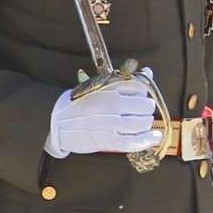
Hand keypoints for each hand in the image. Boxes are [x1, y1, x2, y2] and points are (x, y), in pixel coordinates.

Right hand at [45, 76, 161, 158]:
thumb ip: (125, 80)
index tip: (139, 97)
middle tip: (140, 111)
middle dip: (146, 108)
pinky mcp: (107, 139)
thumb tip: (149, 71)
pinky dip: (147, 140)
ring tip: (144, 124)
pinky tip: (155, 137)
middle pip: (144, 105)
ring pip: (141, 123)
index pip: (139, 87)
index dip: (143, 92)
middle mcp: (111, 103)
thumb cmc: (82, 104)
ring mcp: (109, 122)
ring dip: (146, 123)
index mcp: (109, 87)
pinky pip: (133, 141)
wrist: (57, 122)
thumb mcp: (100, 86)